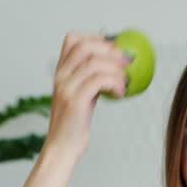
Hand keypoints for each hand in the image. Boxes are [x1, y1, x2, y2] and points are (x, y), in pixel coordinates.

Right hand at [44, 32, 129, 158]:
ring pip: (94, 63)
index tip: (112, 50)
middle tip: (126, 62)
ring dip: (116, 69)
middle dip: (109, 50)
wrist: (62, 147)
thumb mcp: (80, 94)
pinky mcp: (74, 101)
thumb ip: (90, 78)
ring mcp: (66, 88)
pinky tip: (120, 92)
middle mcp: (60, 76)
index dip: (95, 38)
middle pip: (85, 46)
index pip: (73, 39)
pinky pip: (99, 81)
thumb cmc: (74, 124)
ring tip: (125, 81)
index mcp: (61, 72)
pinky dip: (114, 83)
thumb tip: (117, 63)